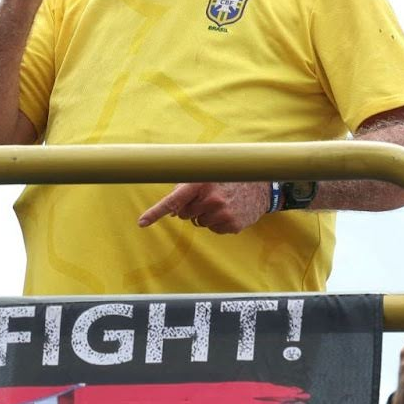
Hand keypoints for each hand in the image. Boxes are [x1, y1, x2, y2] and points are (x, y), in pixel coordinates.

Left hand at [138, 181, 270, 233]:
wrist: (261, 186)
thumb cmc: (228, 177)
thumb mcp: (208, 174)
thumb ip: (187, 187)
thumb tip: (172, 210)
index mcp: (201, 183)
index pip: (173, 201)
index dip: (155, 212)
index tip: (142, 222)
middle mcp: (211, 199)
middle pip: (184, 214)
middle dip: (191, 208)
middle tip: (208, 197)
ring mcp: (222, 214)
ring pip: (198, 223)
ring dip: (205, 215)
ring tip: (221, 203)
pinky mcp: (232, 225)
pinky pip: (213, 229)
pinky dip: (218, 222)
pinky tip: (230, 210)